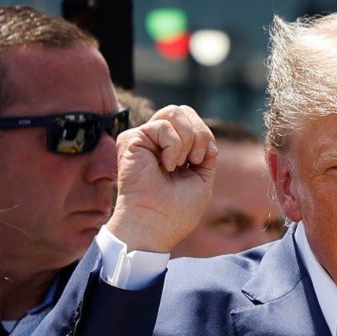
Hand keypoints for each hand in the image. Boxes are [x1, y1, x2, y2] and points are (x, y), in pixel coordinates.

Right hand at [108, 105, 216, 251]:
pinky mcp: (131, 139)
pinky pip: (162, 126)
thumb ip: (206, 153)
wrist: (156, 224)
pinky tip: (165, 166)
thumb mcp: (202, 178)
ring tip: (177, 165)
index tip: (201, 161)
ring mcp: (144, 139)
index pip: (192, 121)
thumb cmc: (177, 211)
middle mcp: (157, 142)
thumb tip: (206, 137)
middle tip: (194, 160)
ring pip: (174, 112)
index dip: (205, 135)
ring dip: (187, 140)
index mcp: (173, 150)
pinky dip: (173, 147)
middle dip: (199, 133)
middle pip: (184, 110)